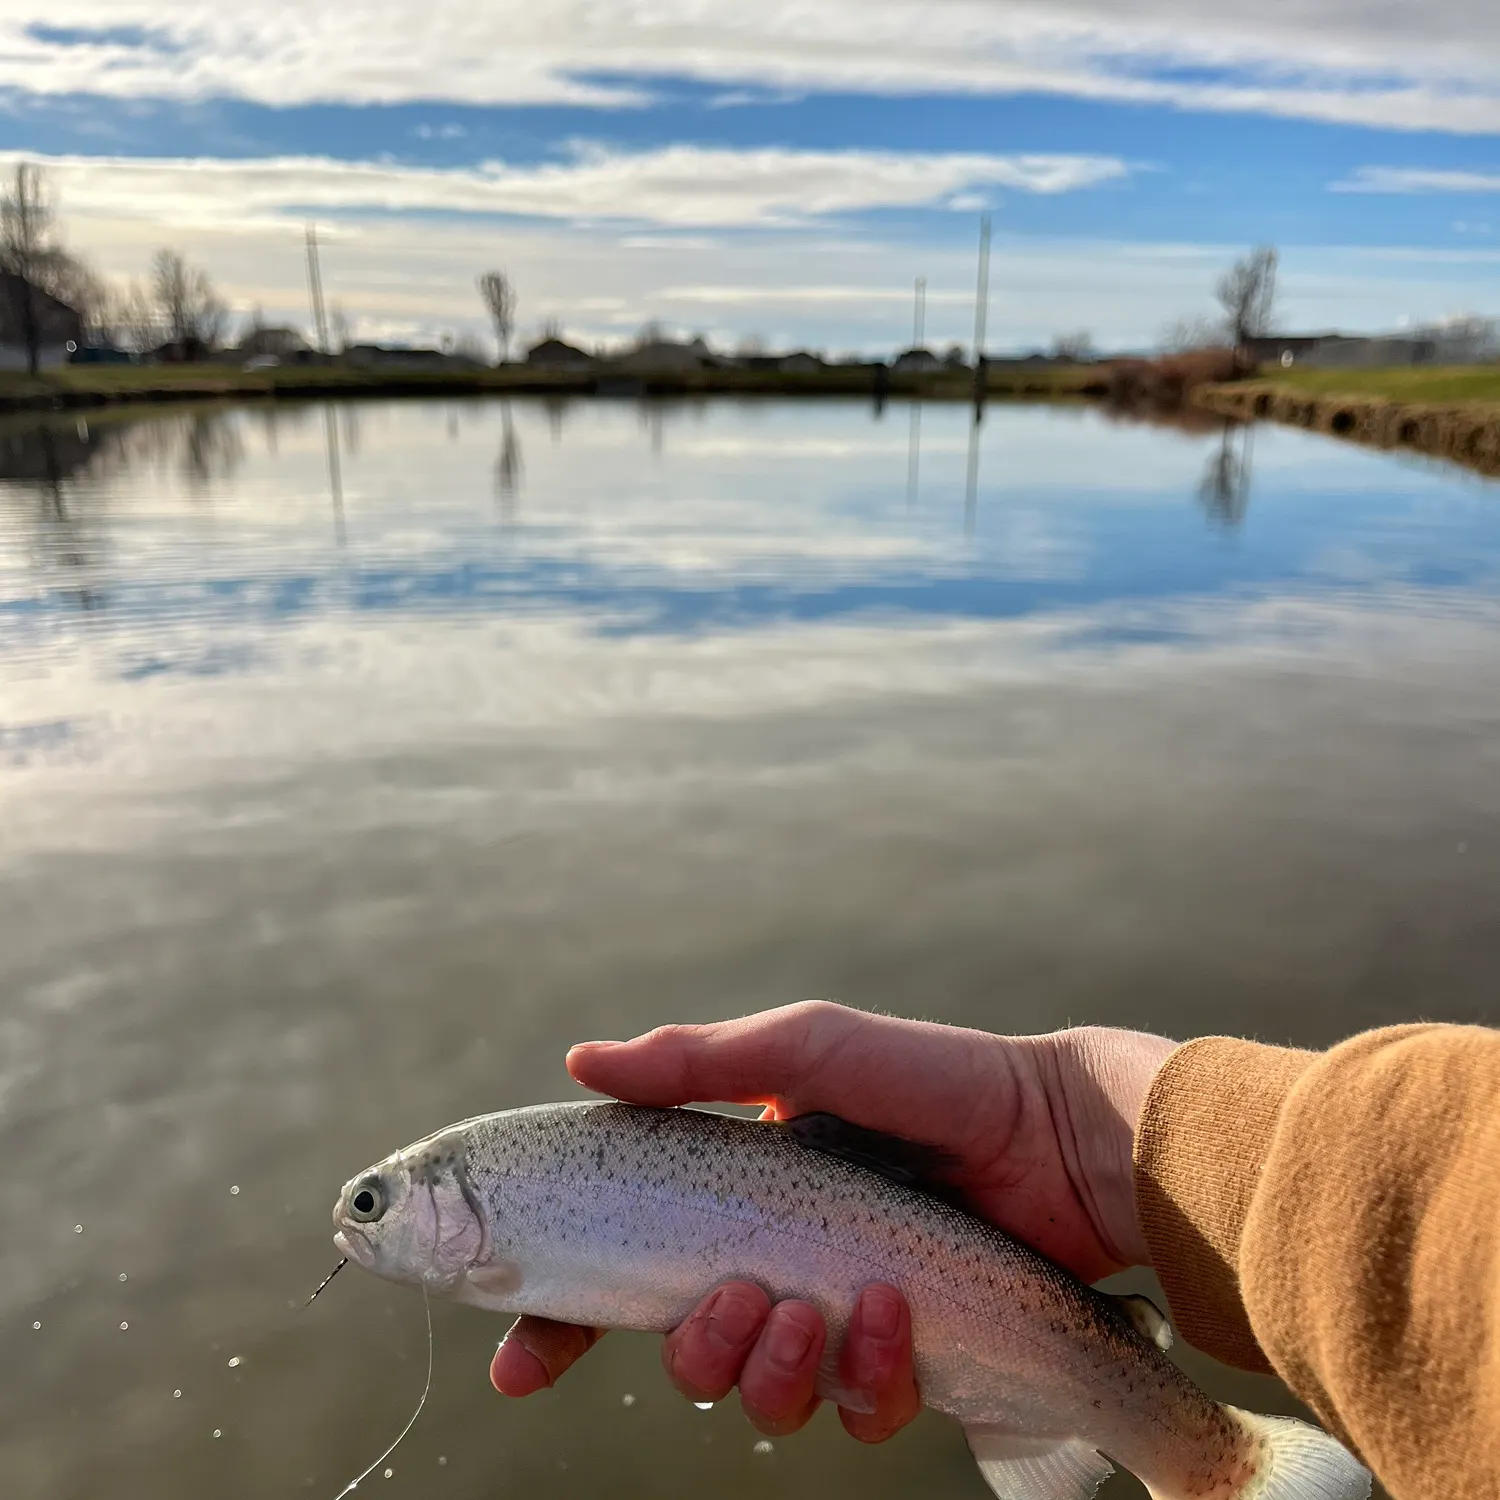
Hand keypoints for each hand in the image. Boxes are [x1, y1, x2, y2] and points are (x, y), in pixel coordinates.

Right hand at [490, 1000, 1174, 1440]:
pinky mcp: (905, 1359)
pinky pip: (856, 1409)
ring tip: (811, 1311)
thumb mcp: (809, 1046)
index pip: (623, 1272)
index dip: (563, 1323)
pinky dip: (866, 1375)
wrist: (1058, 1134)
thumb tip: (580, 1061)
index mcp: (736, 1195)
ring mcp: (838, 1316)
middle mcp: (777, 1261)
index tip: (518, 1364)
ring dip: (772, 1370)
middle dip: (696, 1350)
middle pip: (688, 1350)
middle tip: (735, 1300)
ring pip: (763, 1396)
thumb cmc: (931, 1078)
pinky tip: (894, 1316)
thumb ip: (696, 1061)